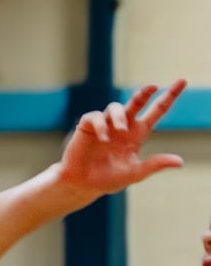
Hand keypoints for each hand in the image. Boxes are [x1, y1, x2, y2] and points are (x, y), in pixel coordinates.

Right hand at [52, 81, 186, 195]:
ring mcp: (105, 124)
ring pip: (116, 107)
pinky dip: (102, 126)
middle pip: (137, 102)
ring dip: (120, 117)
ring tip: (122, 130)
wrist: (83, 183)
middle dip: (145, 93)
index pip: (156, 111)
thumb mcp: (136, 172)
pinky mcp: (87, 126)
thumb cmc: (109, 178)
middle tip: (153, 86)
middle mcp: (122, 126)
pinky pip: (96, 117)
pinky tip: (104, 139)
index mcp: (137, 134)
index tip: (182, 82)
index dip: (168, 97)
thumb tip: (180, 161)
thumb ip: (155, 164)